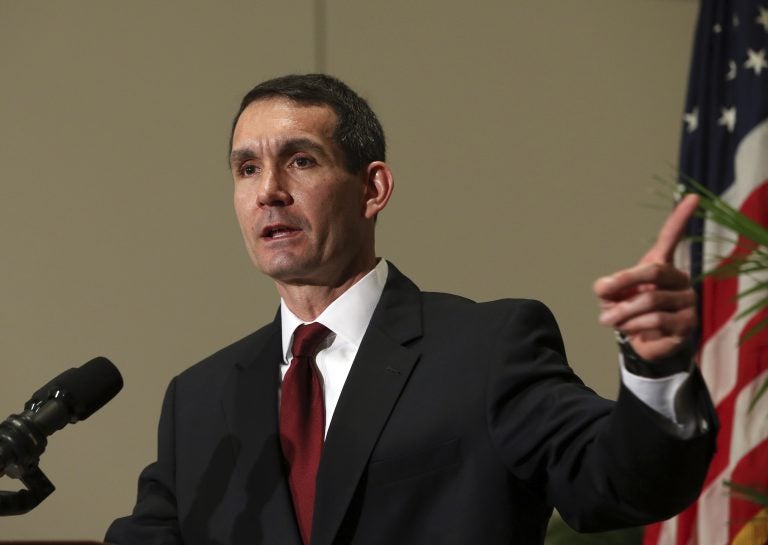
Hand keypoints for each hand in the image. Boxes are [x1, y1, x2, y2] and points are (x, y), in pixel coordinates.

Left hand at [593, 194, 698, 360]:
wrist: (644, 344)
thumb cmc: (628, 312)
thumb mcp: (610, 297)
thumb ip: (606, 287)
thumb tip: (604, 288)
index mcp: (662, 266)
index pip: (672, 239)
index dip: (681, 218)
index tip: (693, 197)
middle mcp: (680, 280)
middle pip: (654, 271)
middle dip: (624, 282)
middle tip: (602, 293)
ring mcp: (687, 302)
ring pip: (652, 300)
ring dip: (623, 312)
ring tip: (607, 319)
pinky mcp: (687, 324)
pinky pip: (657, 320)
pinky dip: (634, 325)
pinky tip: (626, 330)